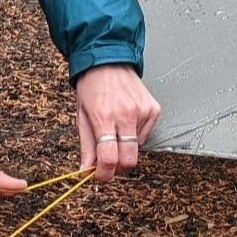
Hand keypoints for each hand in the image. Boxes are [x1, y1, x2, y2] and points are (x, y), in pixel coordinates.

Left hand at [75, 64, 161, 182]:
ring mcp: (143, 111)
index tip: (101, 176)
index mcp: (104, 116)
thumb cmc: (92, 86)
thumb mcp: (82, 115)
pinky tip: (127, 120)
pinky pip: (146, 134)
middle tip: (110, 163)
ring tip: (116, 129)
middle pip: (129, 160)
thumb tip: (86, 170)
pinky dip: (136, 134)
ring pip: (138, 148)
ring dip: (126, 146)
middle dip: (118, 168)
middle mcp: (126, 114)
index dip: (105, 174)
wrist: (108, 60)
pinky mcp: (154, 109)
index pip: (109, 157)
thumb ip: (86, 145)